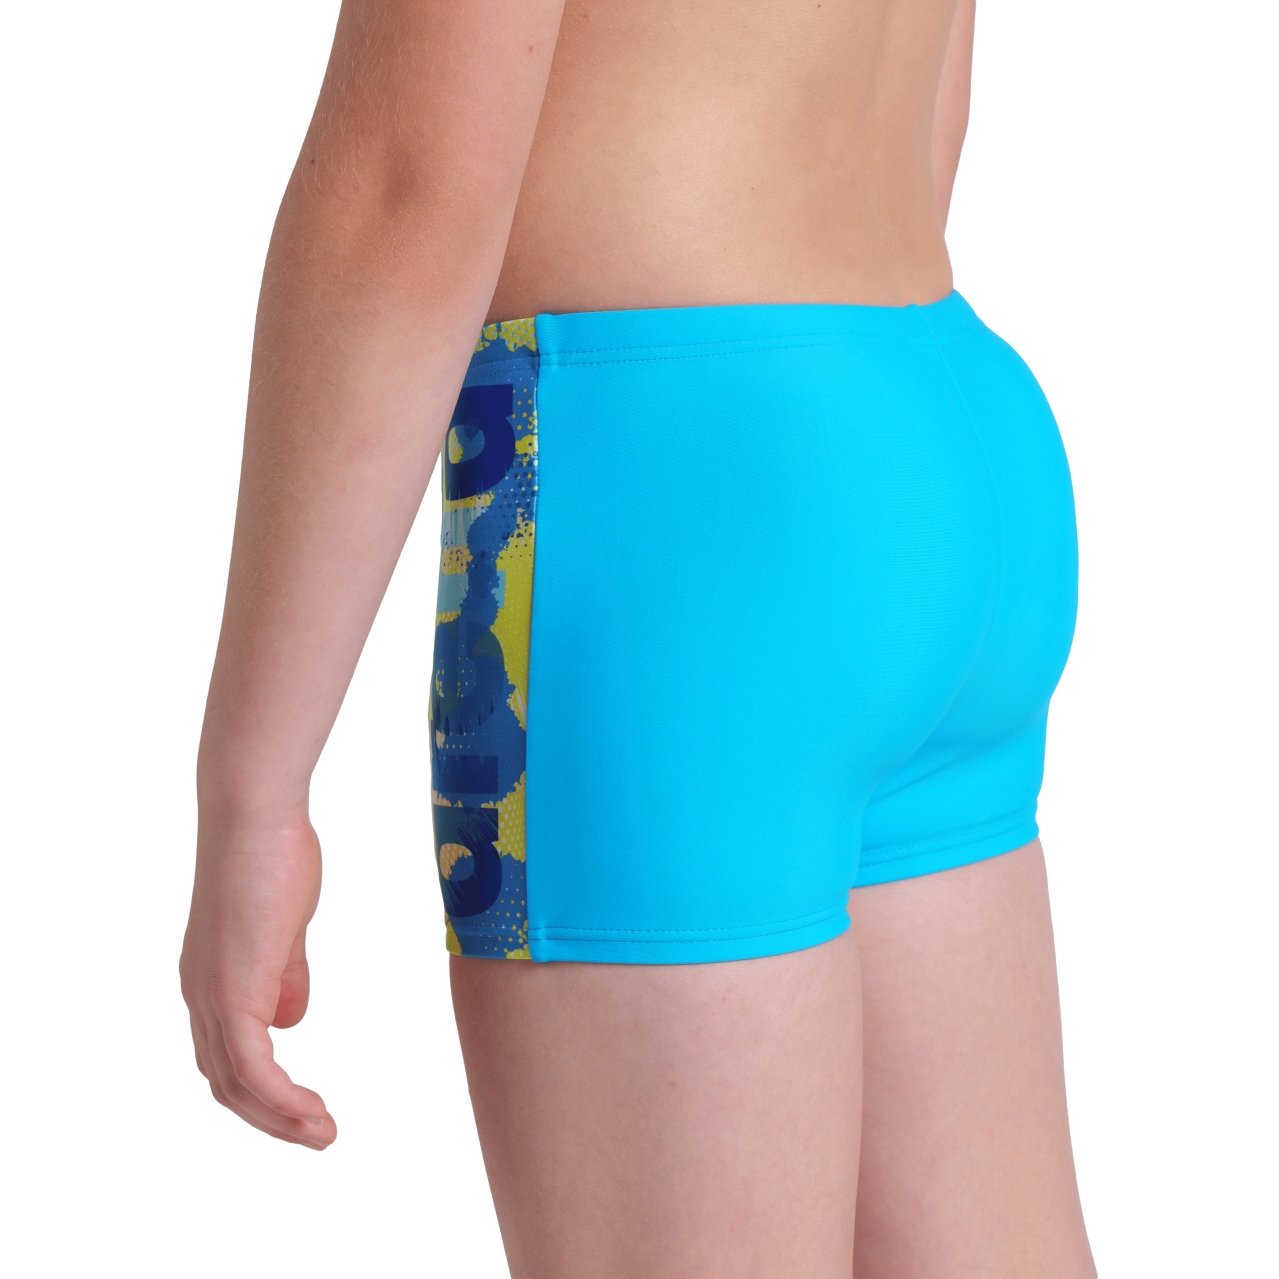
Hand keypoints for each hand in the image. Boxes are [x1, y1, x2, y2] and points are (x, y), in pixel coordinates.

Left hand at [180, 814, 336, 1148]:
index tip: (305, 1105)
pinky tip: (312, 1110)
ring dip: (281, 1118)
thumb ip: (286, 973)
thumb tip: (291, 1019)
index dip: (263, 1089)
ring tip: (325, 1133)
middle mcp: (201, 995)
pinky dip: (281, 1099)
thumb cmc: (273, 854)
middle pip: (226, 1082)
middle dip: (272, 1118)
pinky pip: (254, 1068)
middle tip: (319, 1134)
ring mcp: (213, 996)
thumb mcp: (284, 925)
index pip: (227, 1054)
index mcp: (210, 978)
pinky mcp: (233, 992)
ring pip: (237, 1085)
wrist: (254, 816)